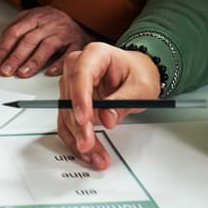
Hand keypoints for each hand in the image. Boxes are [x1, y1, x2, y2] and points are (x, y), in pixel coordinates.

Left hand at [0, 6, 93, 77]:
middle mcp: (48, 24)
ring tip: (22, 73)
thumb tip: (2, 42)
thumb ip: (17, 26)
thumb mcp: (33, 16)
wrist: (80, 13)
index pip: (15, 32)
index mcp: (35, 17)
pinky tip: (49, 72)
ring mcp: (63, 33)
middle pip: (29, 40)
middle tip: (6, 71)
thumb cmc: (52, 19)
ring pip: (46, 47)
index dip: (4, 48)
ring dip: (33, 62)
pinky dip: (59, 64)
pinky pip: (68, 54)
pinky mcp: (77, 42)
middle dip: (15, 57)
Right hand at [56, 42, 161, 168]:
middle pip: (70, 96)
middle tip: (89, 143)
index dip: (80, 97)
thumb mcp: (141, 87)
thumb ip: (123, 101)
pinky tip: (86, 151)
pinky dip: (75, 137)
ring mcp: (72, 83)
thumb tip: (107, 118)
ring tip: (94, 154)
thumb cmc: (139, 73)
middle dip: (79, 124)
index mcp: (96, 54)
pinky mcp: (71, 100)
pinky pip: (67, 120)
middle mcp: (78, 66)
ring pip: (66, 112)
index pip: (81, 74)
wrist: (138, 73)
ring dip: (77, 136)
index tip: (85, 119)